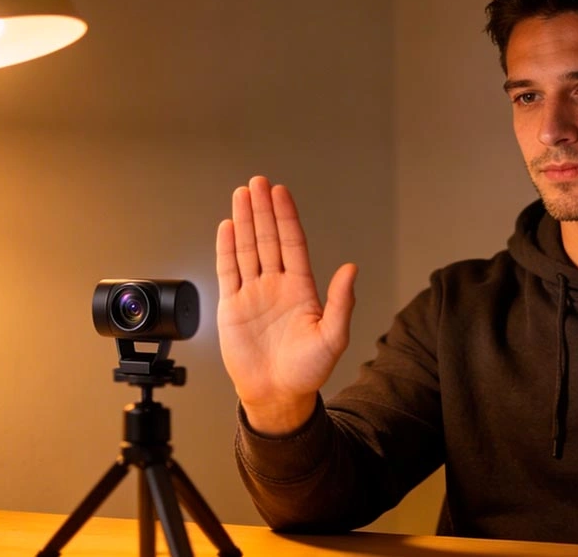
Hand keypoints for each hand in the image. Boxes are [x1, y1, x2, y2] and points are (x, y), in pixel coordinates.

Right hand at [216, 176, 357, 435]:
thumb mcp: (332, 336)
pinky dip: (226, 248)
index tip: (281, 192)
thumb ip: (341, 302)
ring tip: (241, 194)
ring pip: (247, 249)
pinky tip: (227, 227)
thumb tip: (351, 268)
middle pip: (267, 238)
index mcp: (301, 288)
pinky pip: (228, 271)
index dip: (286, 217)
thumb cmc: (307, 370)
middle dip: (263, 209)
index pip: (292, 243)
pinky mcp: (232, 306)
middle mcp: (276, 285)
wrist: (277, 394)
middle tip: (258, 182)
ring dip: (243, 221)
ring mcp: (253, 293)